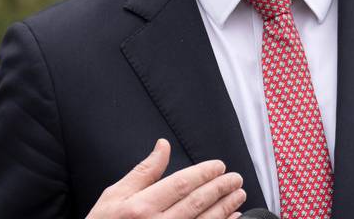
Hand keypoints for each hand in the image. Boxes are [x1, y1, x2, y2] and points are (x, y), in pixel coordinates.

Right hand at [86, 138, 246, 218]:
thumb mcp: (114, 195)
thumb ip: (144, 172)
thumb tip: (163, 146)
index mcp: (140, 207)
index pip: (181, 185)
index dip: (204, 174)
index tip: (219, 166)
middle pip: (197, 203)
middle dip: (220, 188)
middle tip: (236, 178)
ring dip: (225, 208)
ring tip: (238, 195)